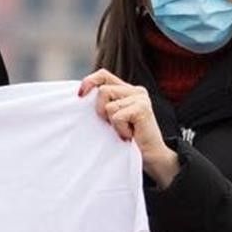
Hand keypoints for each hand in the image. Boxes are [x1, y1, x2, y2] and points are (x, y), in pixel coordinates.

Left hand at [79, 69, 179, 187]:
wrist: (151, 156)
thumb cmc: (128, 138)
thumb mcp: (111, 117)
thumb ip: (103, 103)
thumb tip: (80, 95)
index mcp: (126, 89)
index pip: (103, 75)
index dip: (89, 82)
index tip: (80, 96)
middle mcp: (135, 90)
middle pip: (103, 90)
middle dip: (100, 110)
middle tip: (112, 124)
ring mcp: (140, 98)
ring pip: (109, 105)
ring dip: (112, 123)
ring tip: (124, 130)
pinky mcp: (143, 108)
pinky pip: (117, 116)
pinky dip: (119, 129)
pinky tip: (130, 134)